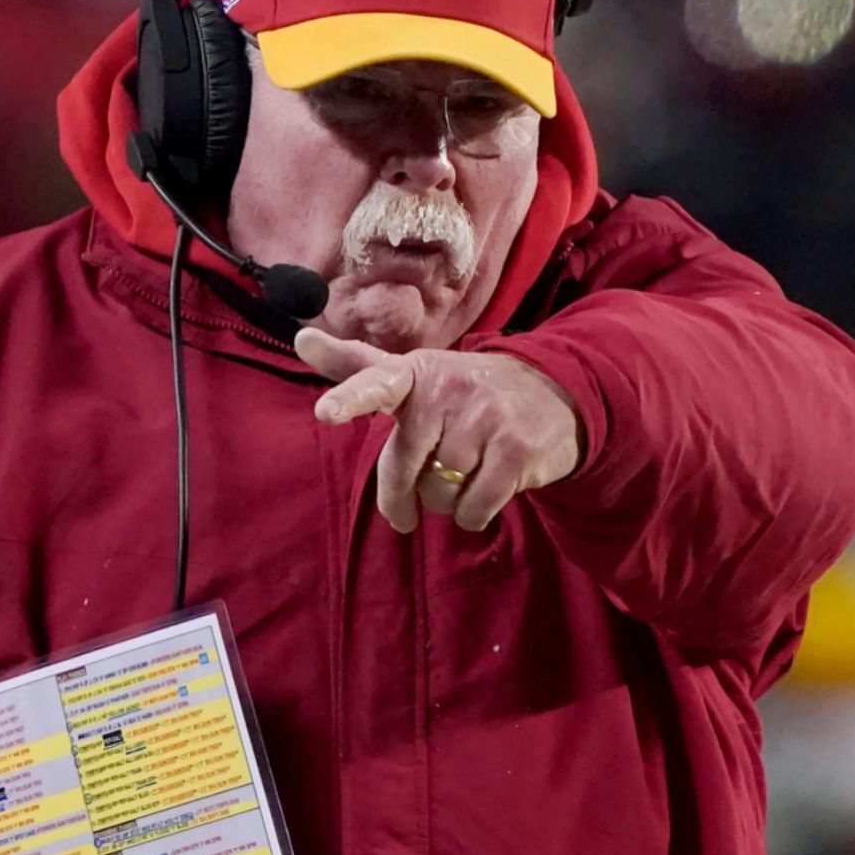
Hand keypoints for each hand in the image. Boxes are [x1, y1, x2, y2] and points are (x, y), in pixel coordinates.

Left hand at [295, 327, 581, 532]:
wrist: (555, 394)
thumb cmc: (464, 393)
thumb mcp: (414, 374)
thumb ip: (356, 367)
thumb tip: (299, 339)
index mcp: (416, 372)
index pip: (376, 382)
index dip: (349, 399)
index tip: (325, 413)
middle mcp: (448, 389)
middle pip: (403, 467)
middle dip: (405, 494)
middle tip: (413, 498)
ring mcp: (486, 418)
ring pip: (439, 494)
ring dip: (446, 502)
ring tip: (464, 477)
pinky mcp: (516, 451)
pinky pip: (473, 509)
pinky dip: (473, 515)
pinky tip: (486, 493)